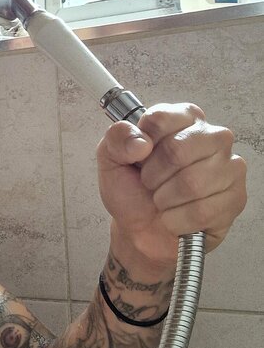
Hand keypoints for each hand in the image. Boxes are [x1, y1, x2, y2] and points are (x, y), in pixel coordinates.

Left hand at [96, 103, 247, 266]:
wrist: (140, 230)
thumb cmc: (132, 190)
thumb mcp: (111, 159)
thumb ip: (117, 138)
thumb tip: (141, 142)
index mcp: (184, 118)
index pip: (161, 118)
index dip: (141, 145)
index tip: (139, 158)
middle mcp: (213, 137)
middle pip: (177, 150)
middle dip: (152, 176)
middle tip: (150, 184)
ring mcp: (230, 167)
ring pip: (192, 183)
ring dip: (164, 200)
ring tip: (162, 200)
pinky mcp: (236, 198)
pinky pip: (202, 210)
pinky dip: (177, 220)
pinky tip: (175, 218)